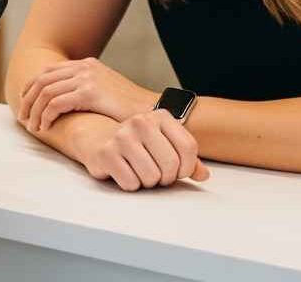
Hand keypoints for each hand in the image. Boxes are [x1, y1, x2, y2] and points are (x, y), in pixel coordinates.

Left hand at [18, 57, 156, 132]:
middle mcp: (85, 67)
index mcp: (87, 64)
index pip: (49, 71)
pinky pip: (56, 103)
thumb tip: (67, 103)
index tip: (25, 103)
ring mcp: (87, 78)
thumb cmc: (130, 109)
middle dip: (28, 99)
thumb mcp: (106, 93)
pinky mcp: (89, 92)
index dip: (32, 87)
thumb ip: (87, 91)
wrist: (153, 111)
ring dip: (35, 111)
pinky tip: (46, 127)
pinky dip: (46, 116)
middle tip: (23, 118)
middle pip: (42, 79)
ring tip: (33, 127)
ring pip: (46, 92)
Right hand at [76, 110, 209, 190]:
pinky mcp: (105, 152)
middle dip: (166, 177)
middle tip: (157, 174)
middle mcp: (140, 122)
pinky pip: (131, 183)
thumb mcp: (163, 143)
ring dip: (147, 182)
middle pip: (171, 165)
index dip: (187, 167)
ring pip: (151, 177)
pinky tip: (124, 171)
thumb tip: (203, 175)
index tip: (178, 171)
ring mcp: (121, 136)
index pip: (188, 148)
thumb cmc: (136, 143)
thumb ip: (185, 158)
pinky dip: (130, 184)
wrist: (97, 137)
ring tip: (139, 170)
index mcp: (160, 116)